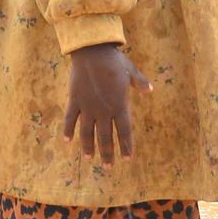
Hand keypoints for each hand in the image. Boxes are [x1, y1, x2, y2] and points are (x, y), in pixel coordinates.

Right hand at [63, 42, 151, 161]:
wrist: (92, 51)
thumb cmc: (114, 60)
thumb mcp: (131, 71)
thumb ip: (140, 83)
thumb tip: (150, 90)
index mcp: (119, 104)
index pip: (124, 131)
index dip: (126, 146)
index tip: (127, 158)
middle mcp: (103, 110)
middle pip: (105, 137)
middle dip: (107, 153)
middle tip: (109, 167)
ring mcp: (88, 107)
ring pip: (87, 133)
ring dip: (88, 147)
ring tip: (89, 158)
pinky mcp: (75, 101)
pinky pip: (70, 119)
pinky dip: (68, 131)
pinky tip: (67, 141)